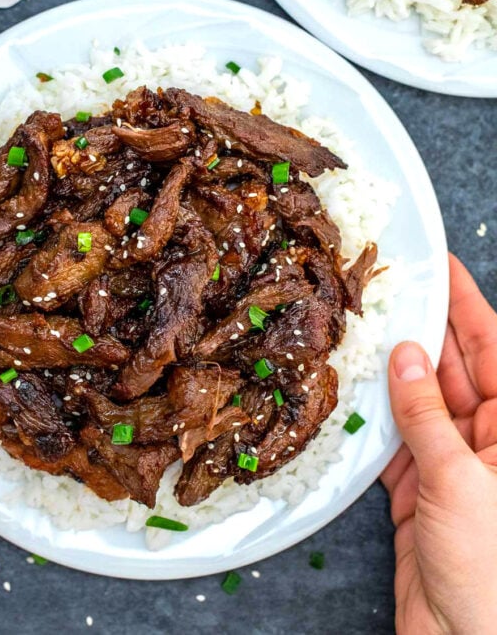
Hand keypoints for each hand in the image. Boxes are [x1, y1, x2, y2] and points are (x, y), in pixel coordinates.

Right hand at [382, 254, 496, 634]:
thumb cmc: (492, 574)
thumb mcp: (459, 482)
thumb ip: (427, 414)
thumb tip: (406, 355)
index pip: (494, 351)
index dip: (467, 306)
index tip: (440, 266)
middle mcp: (491, 442)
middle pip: (457, 369)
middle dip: (424, 328)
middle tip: (388, 288)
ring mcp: (455, 466)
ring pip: (422, 400)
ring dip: (394, 370)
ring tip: (364, 326)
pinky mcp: (421, 491)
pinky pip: (397, 438)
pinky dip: (376, 415)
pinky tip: (356, 386)